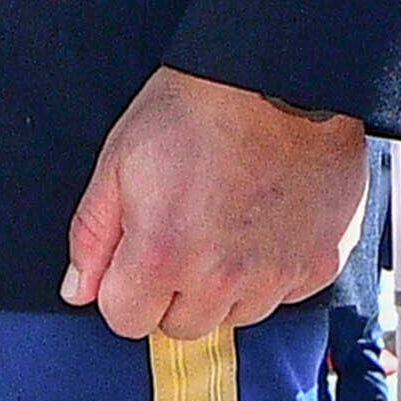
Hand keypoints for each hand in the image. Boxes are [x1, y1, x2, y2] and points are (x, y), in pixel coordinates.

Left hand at [60, 71, 368, 340]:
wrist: (281, 75)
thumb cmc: (197, 108)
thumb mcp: (120, 161)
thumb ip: (93, 236)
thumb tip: (79, 291)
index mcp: (163, 254)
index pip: (127, 320)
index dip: (126, 287)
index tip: (139, 251)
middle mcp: (222, 279)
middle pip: (182, 326)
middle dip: (174, 290)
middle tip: (186, 231)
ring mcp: (277, 274)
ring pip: (236, 315)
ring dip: (226, 285)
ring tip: (228, 222)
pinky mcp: (321, 263)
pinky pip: (285, 294)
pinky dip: (273, 269)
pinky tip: (266, 222)